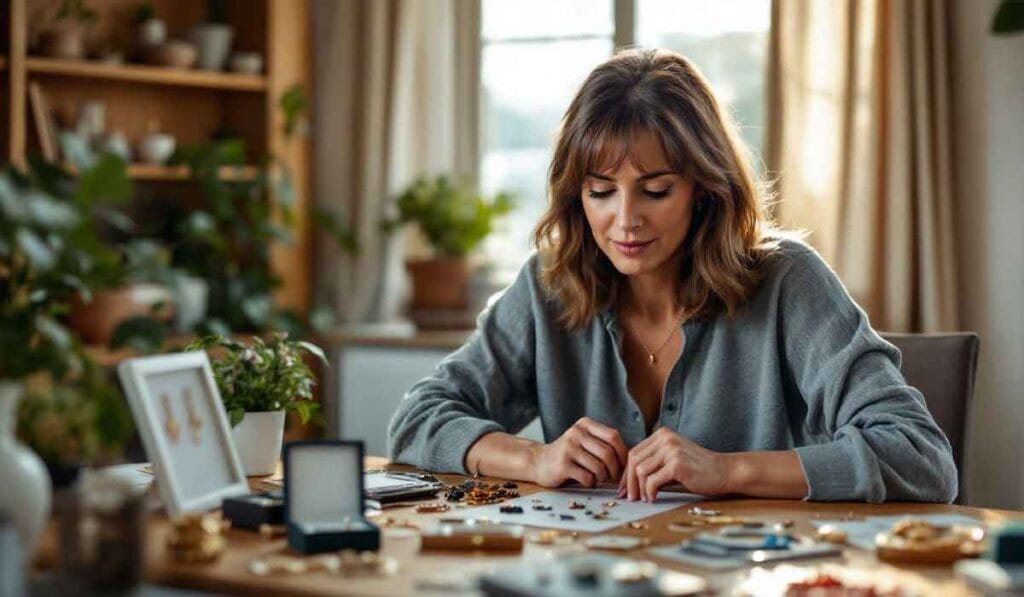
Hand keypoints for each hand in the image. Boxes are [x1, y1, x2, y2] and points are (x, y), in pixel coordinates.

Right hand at [529, 417, 627, 487]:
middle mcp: (576, 433)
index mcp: (585, 424)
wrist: (539, 462)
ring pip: (599, 467)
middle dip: (614, 469)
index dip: (623, 453)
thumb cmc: (569, 455)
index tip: (623, 465)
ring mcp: (568, 448)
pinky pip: (587, 477)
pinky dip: (591, 483)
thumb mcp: (585, 442)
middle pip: (608, 453)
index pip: (613, 436)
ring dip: (602, 478)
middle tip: (613, 477)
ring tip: (597, 478)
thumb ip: (604, 444)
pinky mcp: (562, 465)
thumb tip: (632, 458)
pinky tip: (586, 481)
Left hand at [617, 427, 732, 500]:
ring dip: (640, 489)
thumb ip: (653, 464)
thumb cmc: (698, 469)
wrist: (724, 471)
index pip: (634, 452)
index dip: (626, 472)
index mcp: (662, 434)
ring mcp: (671, 450)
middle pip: (634, 461)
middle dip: (629, 482)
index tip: (624, 488)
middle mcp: (665, 438)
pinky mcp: (677, 464)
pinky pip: (652, 481)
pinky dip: (650, 492)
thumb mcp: (672, 460)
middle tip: (630, 497)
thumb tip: (629, 483)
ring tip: (645, 498)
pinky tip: (654, 498)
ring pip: (641, 471)